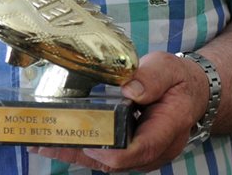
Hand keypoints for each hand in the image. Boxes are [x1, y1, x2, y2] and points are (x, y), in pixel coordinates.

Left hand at [30, 51, 209, 172]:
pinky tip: (56, 141)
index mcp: (168, 129)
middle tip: (46, 141)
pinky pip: (105, 157)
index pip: (142, 149)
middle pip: (116, 162)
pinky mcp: (130, 150)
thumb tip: (129, 89)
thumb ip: (151, 77)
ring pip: (106, 163)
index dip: (115, 152)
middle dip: (80, 154)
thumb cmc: (178, 80)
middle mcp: (154, 150)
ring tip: (41, 143)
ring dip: (75, 154)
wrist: (190, 93)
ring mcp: (142, 154)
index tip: (90, 144)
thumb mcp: (169, 68)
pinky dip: (81, 150)